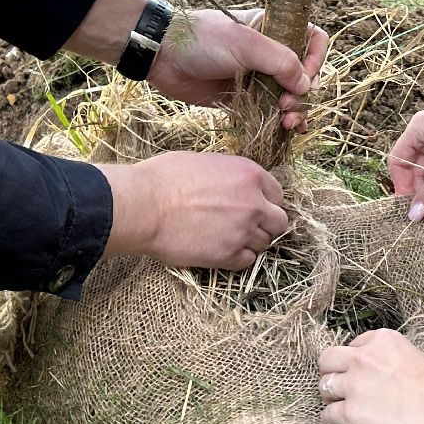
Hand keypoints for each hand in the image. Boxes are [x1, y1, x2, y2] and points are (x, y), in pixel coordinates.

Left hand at [63, 0, 327, 129]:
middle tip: (287, 105)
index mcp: (274, 29)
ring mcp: (258, 77)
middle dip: (305, 93)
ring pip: (291, 96)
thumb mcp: (246, 44)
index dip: (316, 59)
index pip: (313, 40)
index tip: (305, 77)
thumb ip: (281, 62)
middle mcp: (270, 53)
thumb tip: (307, 86)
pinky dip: (280, 121)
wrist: (162, 56)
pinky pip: (271, 111)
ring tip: (286, 122)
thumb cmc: (203, 41)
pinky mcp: (245, 98)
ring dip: (296, 111)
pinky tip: (282, 130)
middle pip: (306, 74)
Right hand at [98, 151, 287, 269]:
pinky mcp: (229, 255)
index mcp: (249, 174)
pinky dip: (238, 258)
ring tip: (227, 238)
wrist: (144, 206)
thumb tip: (229, 184)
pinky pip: (248, 261)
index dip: (265, 202)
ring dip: (250, 242)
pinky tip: (220, 251)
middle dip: (266, 225)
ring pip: (265, 243)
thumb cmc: (163, 178)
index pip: (277, 194)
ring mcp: (244, 231)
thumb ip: (228, 176)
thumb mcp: (203, 162)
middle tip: (245, 226)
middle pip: (279, 222)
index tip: (252, 207)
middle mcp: (254, 203)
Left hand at [317, 330, 423, 423]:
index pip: (354, 344)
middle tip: (338, 387)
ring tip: (337, 406)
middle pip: (328, 359)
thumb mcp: (415, 359)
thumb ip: (391, 361)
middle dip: (331, 372)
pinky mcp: (351, 413)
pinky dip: (330, 420)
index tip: (360, 373)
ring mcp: (355, 385)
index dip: (355, 361)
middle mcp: (364, 358)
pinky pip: (328, 414)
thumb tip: (379, 378)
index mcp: (383, 340)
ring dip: (330, 397)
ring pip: (324, 386)